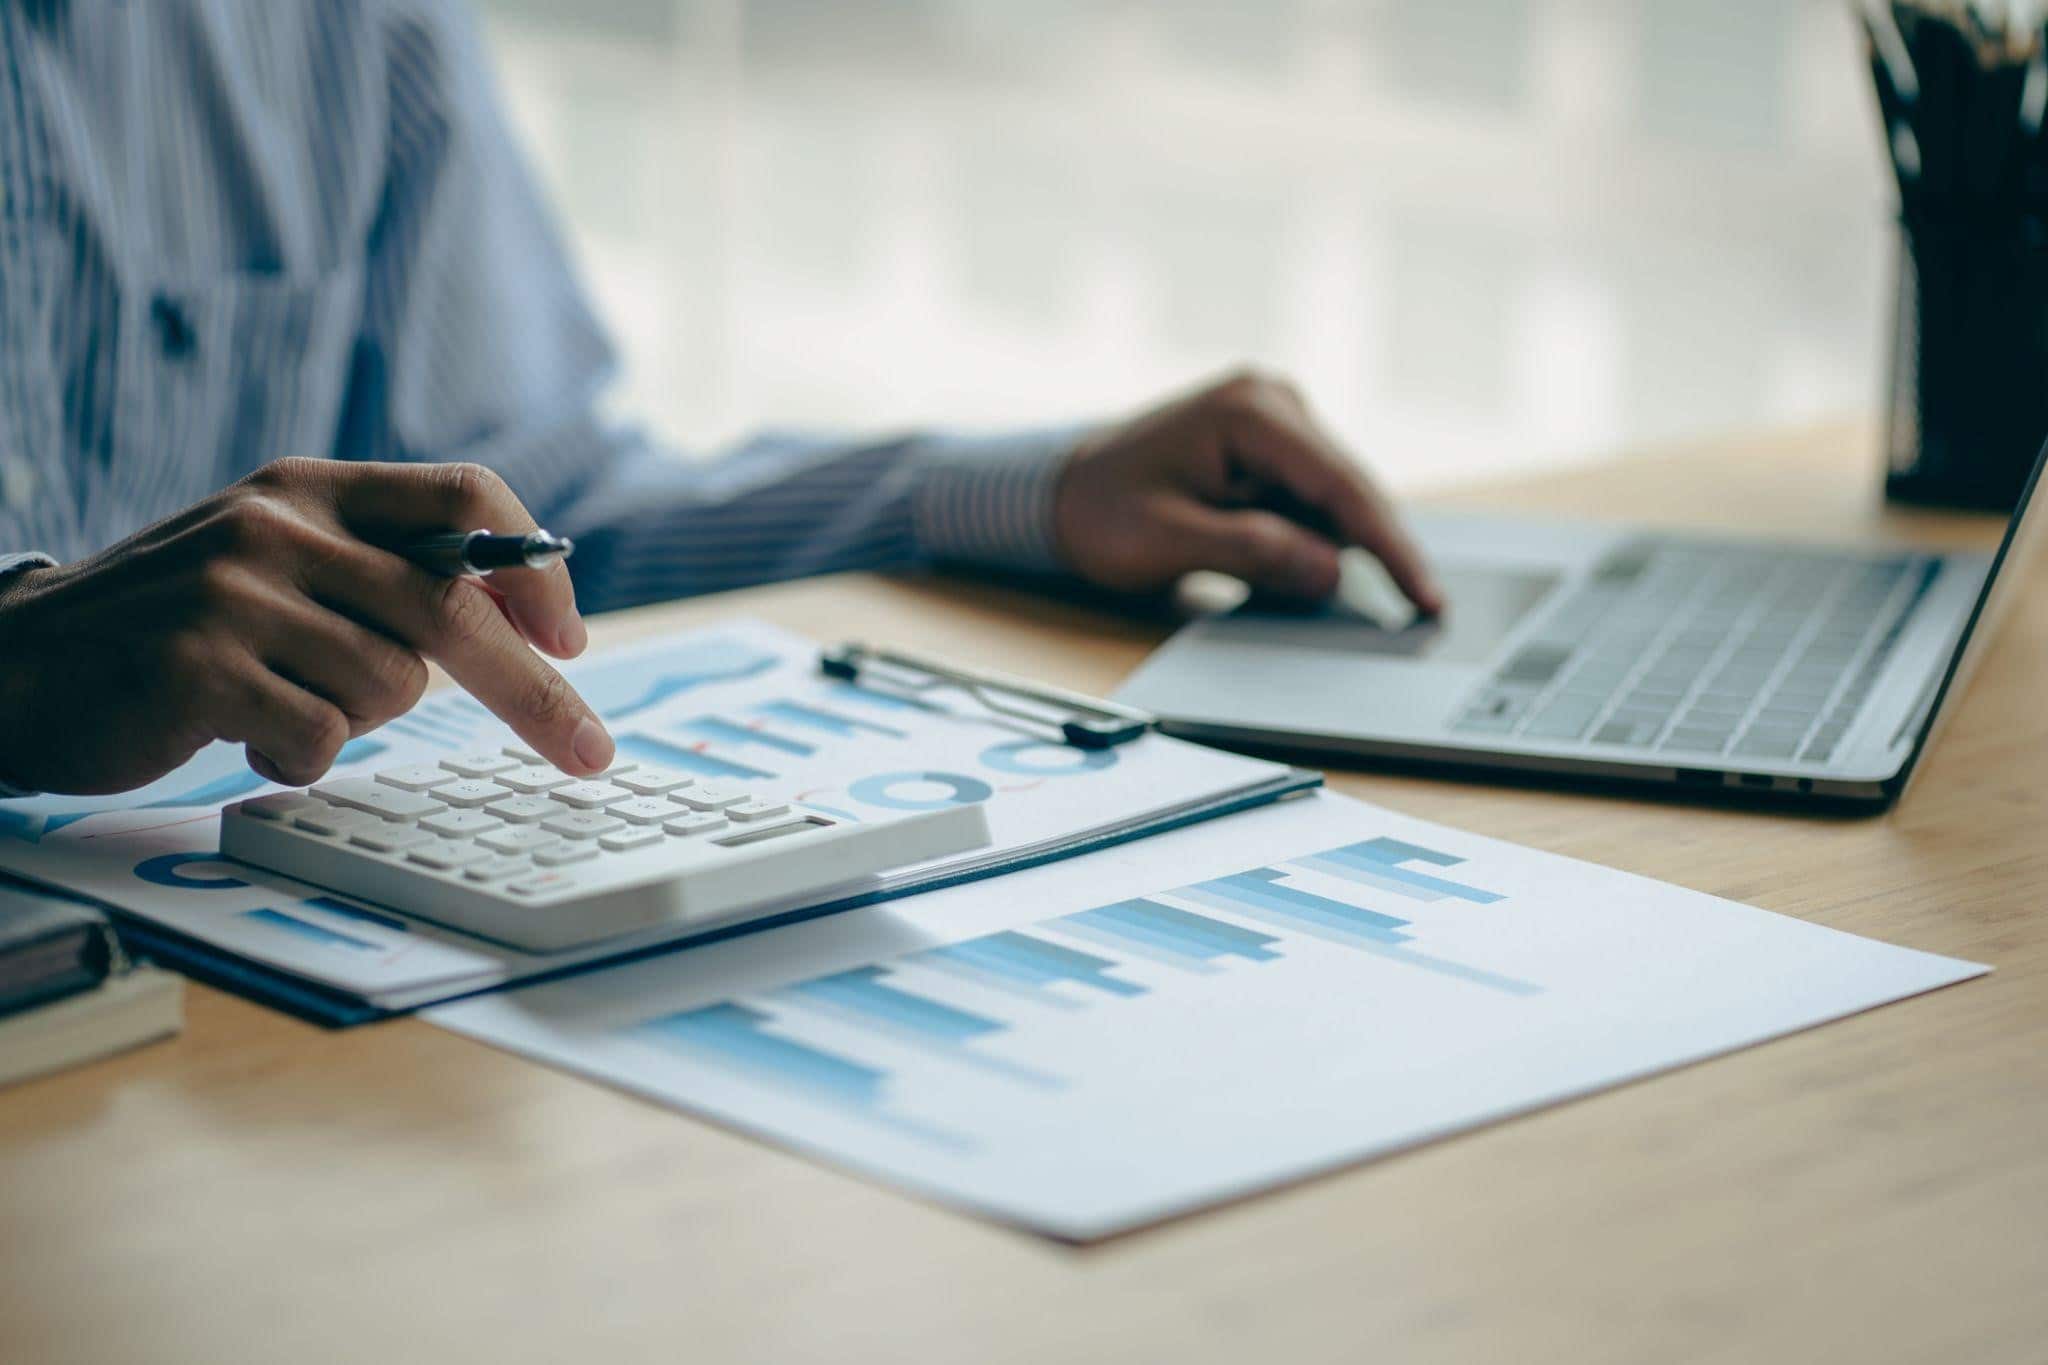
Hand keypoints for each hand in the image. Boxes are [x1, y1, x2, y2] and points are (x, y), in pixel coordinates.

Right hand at [0, 459, 614, 795]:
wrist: (20, 664)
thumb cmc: (179, 626)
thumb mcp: (279, 565)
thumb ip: (383, 573)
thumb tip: (523, 616)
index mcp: (311, 488)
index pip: (466, 495)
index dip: (536, 566)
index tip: (571, 638)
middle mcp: (278, 524)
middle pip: (455, 607)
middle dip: (533, 691)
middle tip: (587, 751)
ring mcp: (234, 592)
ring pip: (391, 686)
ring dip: (358, 719)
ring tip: (282, 700)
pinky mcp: (197, 666)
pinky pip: (320, 737)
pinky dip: (299, 756)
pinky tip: (242, 731)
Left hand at [1052, 369, 1443, 610]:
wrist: (1056, 492)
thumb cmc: (1098, 513)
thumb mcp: (1164, 541)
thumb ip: (1251, 552)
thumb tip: (1331, 569)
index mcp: (1251, 412)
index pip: (1344, 486)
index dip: (1391, 548)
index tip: (1427, 601)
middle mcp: (1275, 404)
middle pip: (1350, 494)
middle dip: (1367, 557)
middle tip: (1391, 618)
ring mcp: (1277, 425)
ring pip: (1334, 506)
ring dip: (1318, 553)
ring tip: (1243, 572)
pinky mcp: (1273, 453)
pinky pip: (1310, 508)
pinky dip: (1301, 546)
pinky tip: (1256, 565)